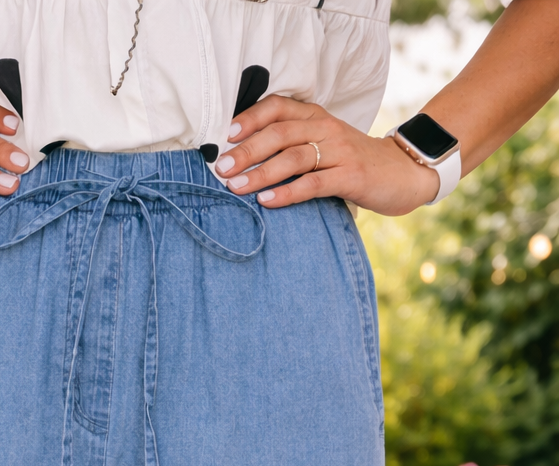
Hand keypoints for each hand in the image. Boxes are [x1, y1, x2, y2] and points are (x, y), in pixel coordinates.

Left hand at [214, 96, 441, 216]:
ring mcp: (340, 151)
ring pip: (293, 157)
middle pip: (280, 132)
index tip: (225, 135)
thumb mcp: (323, 144)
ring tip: (235, 186)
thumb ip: (293, 145)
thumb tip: (245, 158)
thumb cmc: (352, 162)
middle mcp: (326, 128)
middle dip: (247, 150)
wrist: (402, 172)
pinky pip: (313, 183)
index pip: (278, 107)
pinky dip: (288, 192)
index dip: (250, 118)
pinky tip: (267, 201)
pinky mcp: (350, 176)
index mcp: (317, 117)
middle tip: (221, 167)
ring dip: (260, 172)